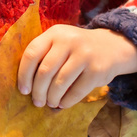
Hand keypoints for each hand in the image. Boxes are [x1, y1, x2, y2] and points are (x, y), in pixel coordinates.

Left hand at [17, 25, 136, 109]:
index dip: (24, 74)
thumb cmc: (77, 49)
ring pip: (60, 83)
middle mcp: (69, 40)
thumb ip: (44, 55)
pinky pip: (76, 91)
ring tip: (50, 103)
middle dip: (38, 91)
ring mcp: (84, 54)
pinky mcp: (97, 70)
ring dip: (52, 98)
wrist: (113, 46)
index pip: (32, 53)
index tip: (23, 90)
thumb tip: (26, 85)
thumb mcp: (61, 42)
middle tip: (37, 101)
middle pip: (45, 71)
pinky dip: (66, 101)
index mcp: (55, 33)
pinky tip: (63, 103)